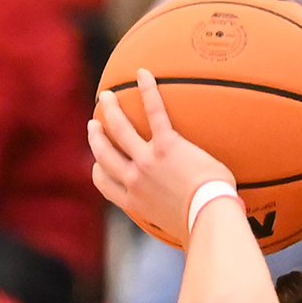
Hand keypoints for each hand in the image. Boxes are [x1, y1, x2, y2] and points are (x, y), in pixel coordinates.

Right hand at [87, 72, 238, 243]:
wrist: (207, 218)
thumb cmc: (200, 226)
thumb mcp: (179, 229)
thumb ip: (173, 221)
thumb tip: (190, 229)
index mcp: (134, 203)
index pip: (105, 184)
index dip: (98, 169)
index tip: (96, 162)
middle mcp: (134, 180)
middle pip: (105, 154)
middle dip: (96, 137)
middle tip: (94, 123)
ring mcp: (147, 161)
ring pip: (119, 129)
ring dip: (110, 110)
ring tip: (107, 96)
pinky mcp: (166, 146)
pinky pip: (154, 112)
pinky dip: (148, 91)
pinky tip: (143, 73)